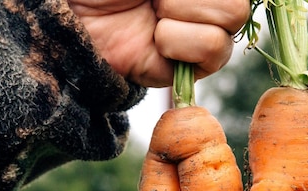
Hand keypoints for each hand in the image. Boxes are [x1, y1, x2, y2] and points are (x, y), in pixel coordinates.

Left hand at [68, 0, 249, 86]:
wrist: (69, 15)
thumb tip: (223, 0)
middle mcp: (204, 2)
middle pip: (239, 0)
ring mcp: (200, 31)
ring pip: (234, 17)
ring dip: (186, 10)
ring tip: (155, 11)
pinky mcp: (190, 67)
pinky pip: (214, 49)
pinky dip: (181, 40)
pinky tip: (157, 38)